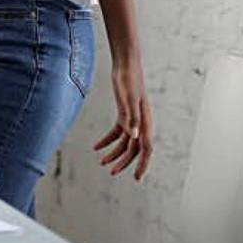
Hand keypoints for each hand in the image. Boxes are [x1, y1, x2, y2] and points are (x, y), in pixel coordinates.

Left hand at [92, 56, 151, 179]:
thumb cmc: (129, 80)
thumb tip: (134, 138)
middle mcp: (141, 123)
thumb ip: (132, 119)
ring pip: (125, 143)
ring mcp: (133, 119)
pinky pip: (117, 133)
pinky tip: (96, 146)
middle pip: (134, 149)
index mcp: (145, 122)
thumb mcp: (129, 100)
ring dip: (114, 153)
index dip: (142, 164)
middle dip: (124, 162)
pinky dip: (107, 140)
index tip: (136, 177)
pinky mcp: (124, 114)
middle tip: (111, 172)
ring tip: (102, 162)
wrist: (125, 65)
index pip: (146, 149)